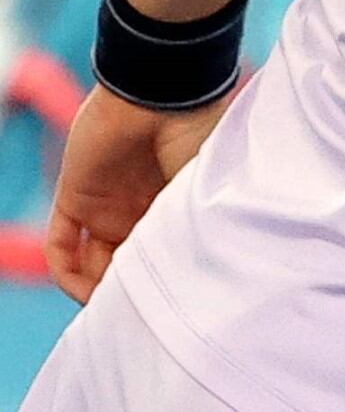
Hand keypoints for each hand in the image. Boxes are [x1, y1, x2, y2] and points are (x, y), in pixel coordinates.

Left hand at [42, 85, 235, 303]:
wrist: (166, 91)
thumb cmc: (203, 134)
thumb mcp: (214, 191)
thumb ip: (204, 231)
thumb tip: (216, 282)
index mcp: (177, 209)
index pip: (164, 258)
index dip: (166, 287)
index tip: (178, 311)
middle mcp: (141, 212)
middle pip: (126, 267)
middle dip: (131, 294)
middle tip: (143, 320)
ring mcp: (106, 206)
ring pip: (91, 264)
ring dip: (98, 290)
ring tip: (114, 309)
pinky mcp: (76, 198)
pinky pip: (59, 244)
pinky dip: (64, 270)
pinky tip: (82, 288)